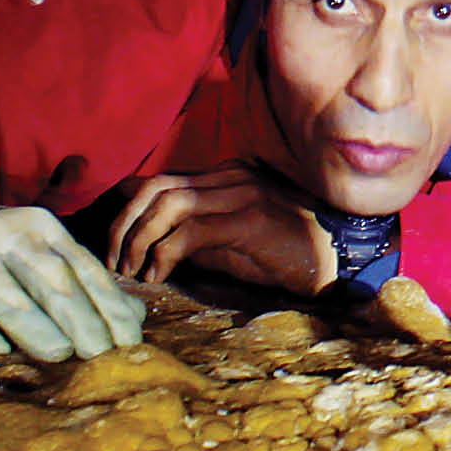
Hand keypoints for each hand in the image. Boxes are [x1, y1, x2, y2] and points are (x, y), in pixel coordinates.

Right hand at [0, 167, 144, 360]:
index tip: (129, 341)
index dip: (109, 306)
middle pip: (53, 281)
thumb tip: (135, 315)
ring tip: (63, 355)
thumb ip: (79, 280)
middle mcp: (8, 235)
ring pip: (10, 296)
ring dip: (38, 328)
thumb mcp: (34, 250)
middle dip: (82, 319)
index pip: (84, 269)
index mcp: (41, 228)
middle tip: (103, 355)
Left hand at [107, 166, 340, 297]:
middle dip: (124, 225)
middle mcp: (230, 175)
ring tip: (132, 271)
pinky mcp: (250, 218)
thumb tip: (150, 249)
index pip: (160, 181)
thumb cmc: (285, 254)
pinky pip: (192, 230)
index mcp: (225, 175)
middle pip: (155, 187)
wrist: (336, 258)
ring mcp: (241, 193)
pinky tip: (159, 275)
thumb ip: (195, 238)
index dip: (127, 212)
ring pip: (168, 204)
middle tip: (114, 263)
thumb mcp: (231, 244)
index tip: (114, 248)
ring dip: (139, 239)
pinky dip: (166, 253)